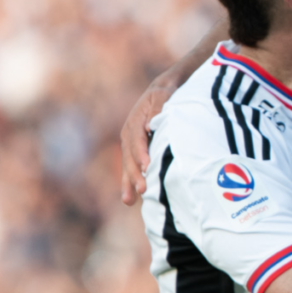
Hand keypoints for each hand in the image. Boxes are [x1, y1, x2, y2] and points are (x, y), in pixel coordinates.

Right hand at [119, 75, 176, 204]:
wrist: (159, 92)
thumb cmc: (163, 94)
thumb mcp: (162, 95)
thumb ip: (158, 108)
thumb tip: (151, 124)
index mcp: (135, 122)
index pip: (137, 140)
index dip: (141, 154)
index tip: (147, 166)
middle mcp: (129, 135)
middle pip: (130, 157)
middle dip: (135, 174)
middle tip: (143, 190)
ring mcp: (130, 144)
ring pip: (128, 166)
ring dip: (129, 183)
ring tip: (130, 200)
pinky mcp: (134, 151)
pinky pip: (131, 168)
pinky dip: (129, 182)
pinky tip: (130, 199)